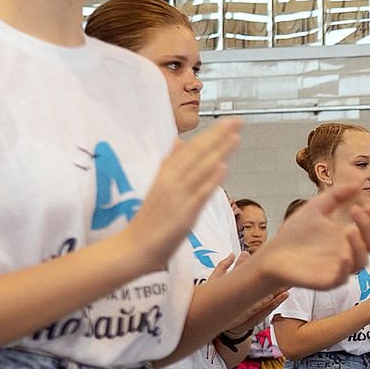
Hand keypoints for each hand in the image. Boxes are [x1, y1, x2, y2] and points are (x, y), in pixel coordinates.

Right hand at [123, 121, 239, 263]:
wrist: (132, 248)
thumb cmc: (148, 221)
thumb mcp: (157, 186)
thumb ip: (169, 164)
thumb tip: (178, 142)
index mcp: (166, 173)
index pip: (192, 149)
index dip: (211, 135)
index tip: (228, 123)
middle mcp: (171, 181)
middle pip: (197, 154)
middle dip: (218, 136)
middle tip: (237, 120)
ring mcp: (178, 196)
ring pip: (200, 170)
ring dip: (218, 152)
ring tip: (235, 136)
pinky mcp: (183, 214)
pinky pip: (199, 194)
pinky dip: (211, 180)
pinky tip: (223, 167)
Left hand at [256, 179, 369, 292]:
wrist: (273, 254)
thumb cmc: (295, 233)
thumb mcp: (316, 208)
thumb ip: (336, 196)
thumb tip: (357, 184)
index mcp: (349, 236)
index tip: (364, 206)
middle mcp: (349, 252)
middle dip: (369, 227)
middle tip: (355, 211)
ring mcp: (340, 268)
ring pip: (362, 261)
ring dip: (360, 245)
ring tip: (349, 230)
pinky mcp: (329, 281)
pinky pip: (343, 277)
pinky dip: (346, 266)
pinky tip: (343, 254)